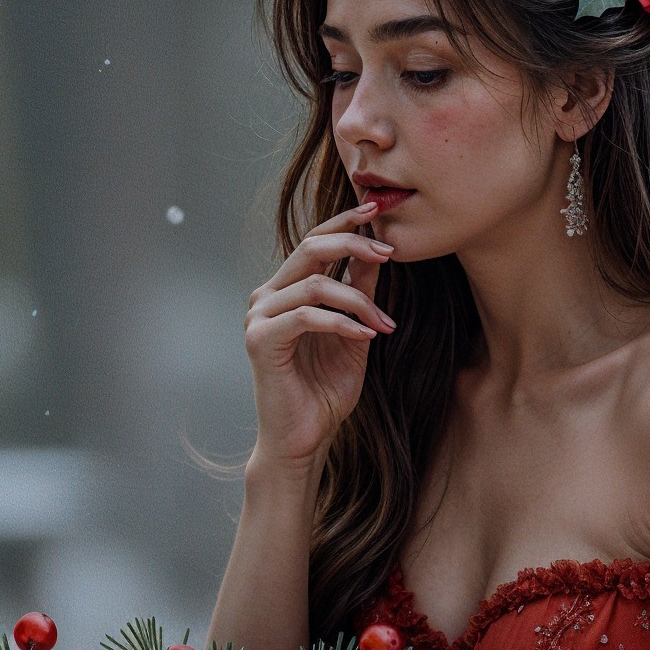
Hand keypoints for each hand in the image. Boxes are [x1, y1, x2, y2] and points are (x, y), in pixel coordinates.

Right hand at [243, 203, 396, 474]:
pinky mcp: (260, 340)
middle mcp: (268, 296)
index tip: (378, 210)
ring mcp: (259, 316)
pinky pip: (306, 316)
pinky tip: (366, 336)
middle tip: (390, 250)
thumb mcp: (354, 334)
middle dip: (354, 242)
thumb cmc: (325, 392)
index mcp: (286, 290)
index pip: (314, 241)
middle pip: (310, 247)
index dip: (346, 223)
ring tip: (384, 325)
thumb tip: (378, 251)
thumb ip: (360, 294)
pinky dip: (341, 323)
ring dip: (358, 301)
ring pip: (314, 283)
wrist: (304, 440)